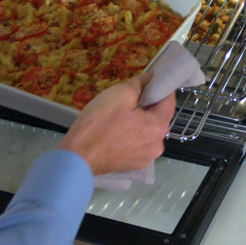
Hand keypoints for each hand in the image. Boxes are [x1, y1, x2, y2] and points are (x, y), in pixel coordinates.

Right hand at [58, 72, 175, 174]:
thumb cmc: (99, 123)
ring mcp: (146, 158)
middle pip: (157, 117)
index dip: (157, 88)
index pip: (168, 100)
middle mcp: (158, 144)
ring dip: (137, 122)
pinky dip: (130, 136)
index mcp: (159, 126)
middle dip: (144, 106)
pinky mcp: (134, 165)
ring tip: (116, 119)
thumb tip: (151, 79)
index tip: (142, 84)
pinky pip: (137, 144)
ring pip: (146, 131)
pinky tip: (114, 134)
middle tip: (123, 102)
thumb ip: (140, 84)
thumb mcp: (119, 93)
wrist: (77, 157)